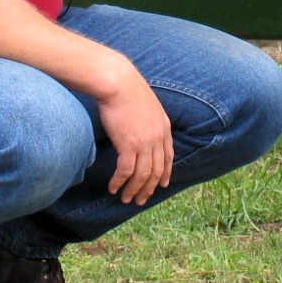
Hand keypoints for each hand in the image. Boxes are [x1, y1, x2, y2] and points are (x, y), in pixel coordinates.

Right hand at [97, 75, 172, 204]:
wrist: (118, 82)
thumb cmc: (127, 89)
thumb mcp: (147, 104)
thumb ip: (148, 118)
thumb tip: (140, 127)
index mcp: (164, 127)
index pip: (168, 156)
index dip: (165, 173)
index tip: (161, 184)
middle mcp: (157, 137)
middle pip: (156, 170)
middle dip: (149, 187)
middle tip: (141, 200)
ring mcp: (144, 142)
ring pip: (142, 174)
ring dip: (134, 190)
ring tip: (127, 199)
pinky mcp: (128, 145)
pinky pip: (126, 171)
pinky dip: (120, 182)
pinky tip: (113, 188)